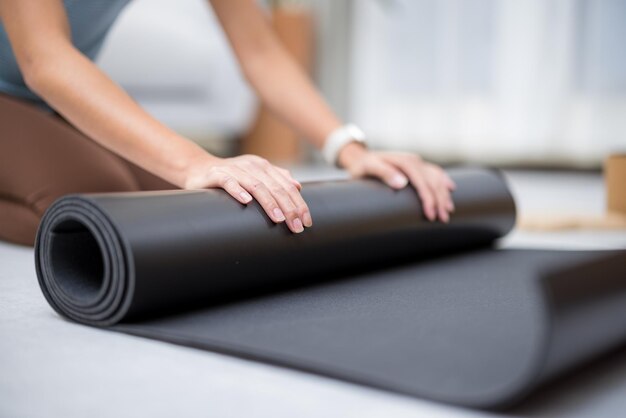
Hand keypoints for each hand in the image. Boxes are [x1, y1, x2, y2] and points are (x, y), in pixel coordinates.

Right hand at [184, 154, 311, 232]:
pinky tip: (246, 201)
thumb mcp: (255, 175)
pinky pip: (229, 182)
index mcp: (263, 167)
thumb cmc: (230, 176)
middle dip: (288, 208)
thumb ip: (276, 178)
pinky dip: (238, 190)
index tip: (306, 221)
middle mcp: (252, 166)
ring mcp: (234, 169)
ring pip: (256, 185)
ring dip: (269, 203)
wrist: (198, 169)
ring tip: (279, 218)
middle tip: (296, 226)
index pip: (286, 186)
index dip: (298, 204)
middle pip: (275, 187)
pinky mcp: (217, 174)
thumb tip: (297, 186)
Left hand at [338, 143, 455, 221]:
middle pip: (432, 181)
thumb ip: (384, 173)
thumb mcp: (368, 168)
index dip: (428, 198)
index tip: (430, 215)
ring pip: (436, 178)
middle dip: (439, 201)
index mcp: (404, 161)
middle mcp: (413, 160)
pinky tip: (450, 188)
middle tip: (442, 219)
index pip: (421, 181)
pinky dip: (443, 180)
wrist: (359, 157)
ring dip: (443, 194)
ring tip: (448, 210)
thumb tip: (402, 183)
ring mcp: (416, 162)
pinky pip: (434, 172)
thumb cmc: (362, 166)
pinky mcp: (416, 165)